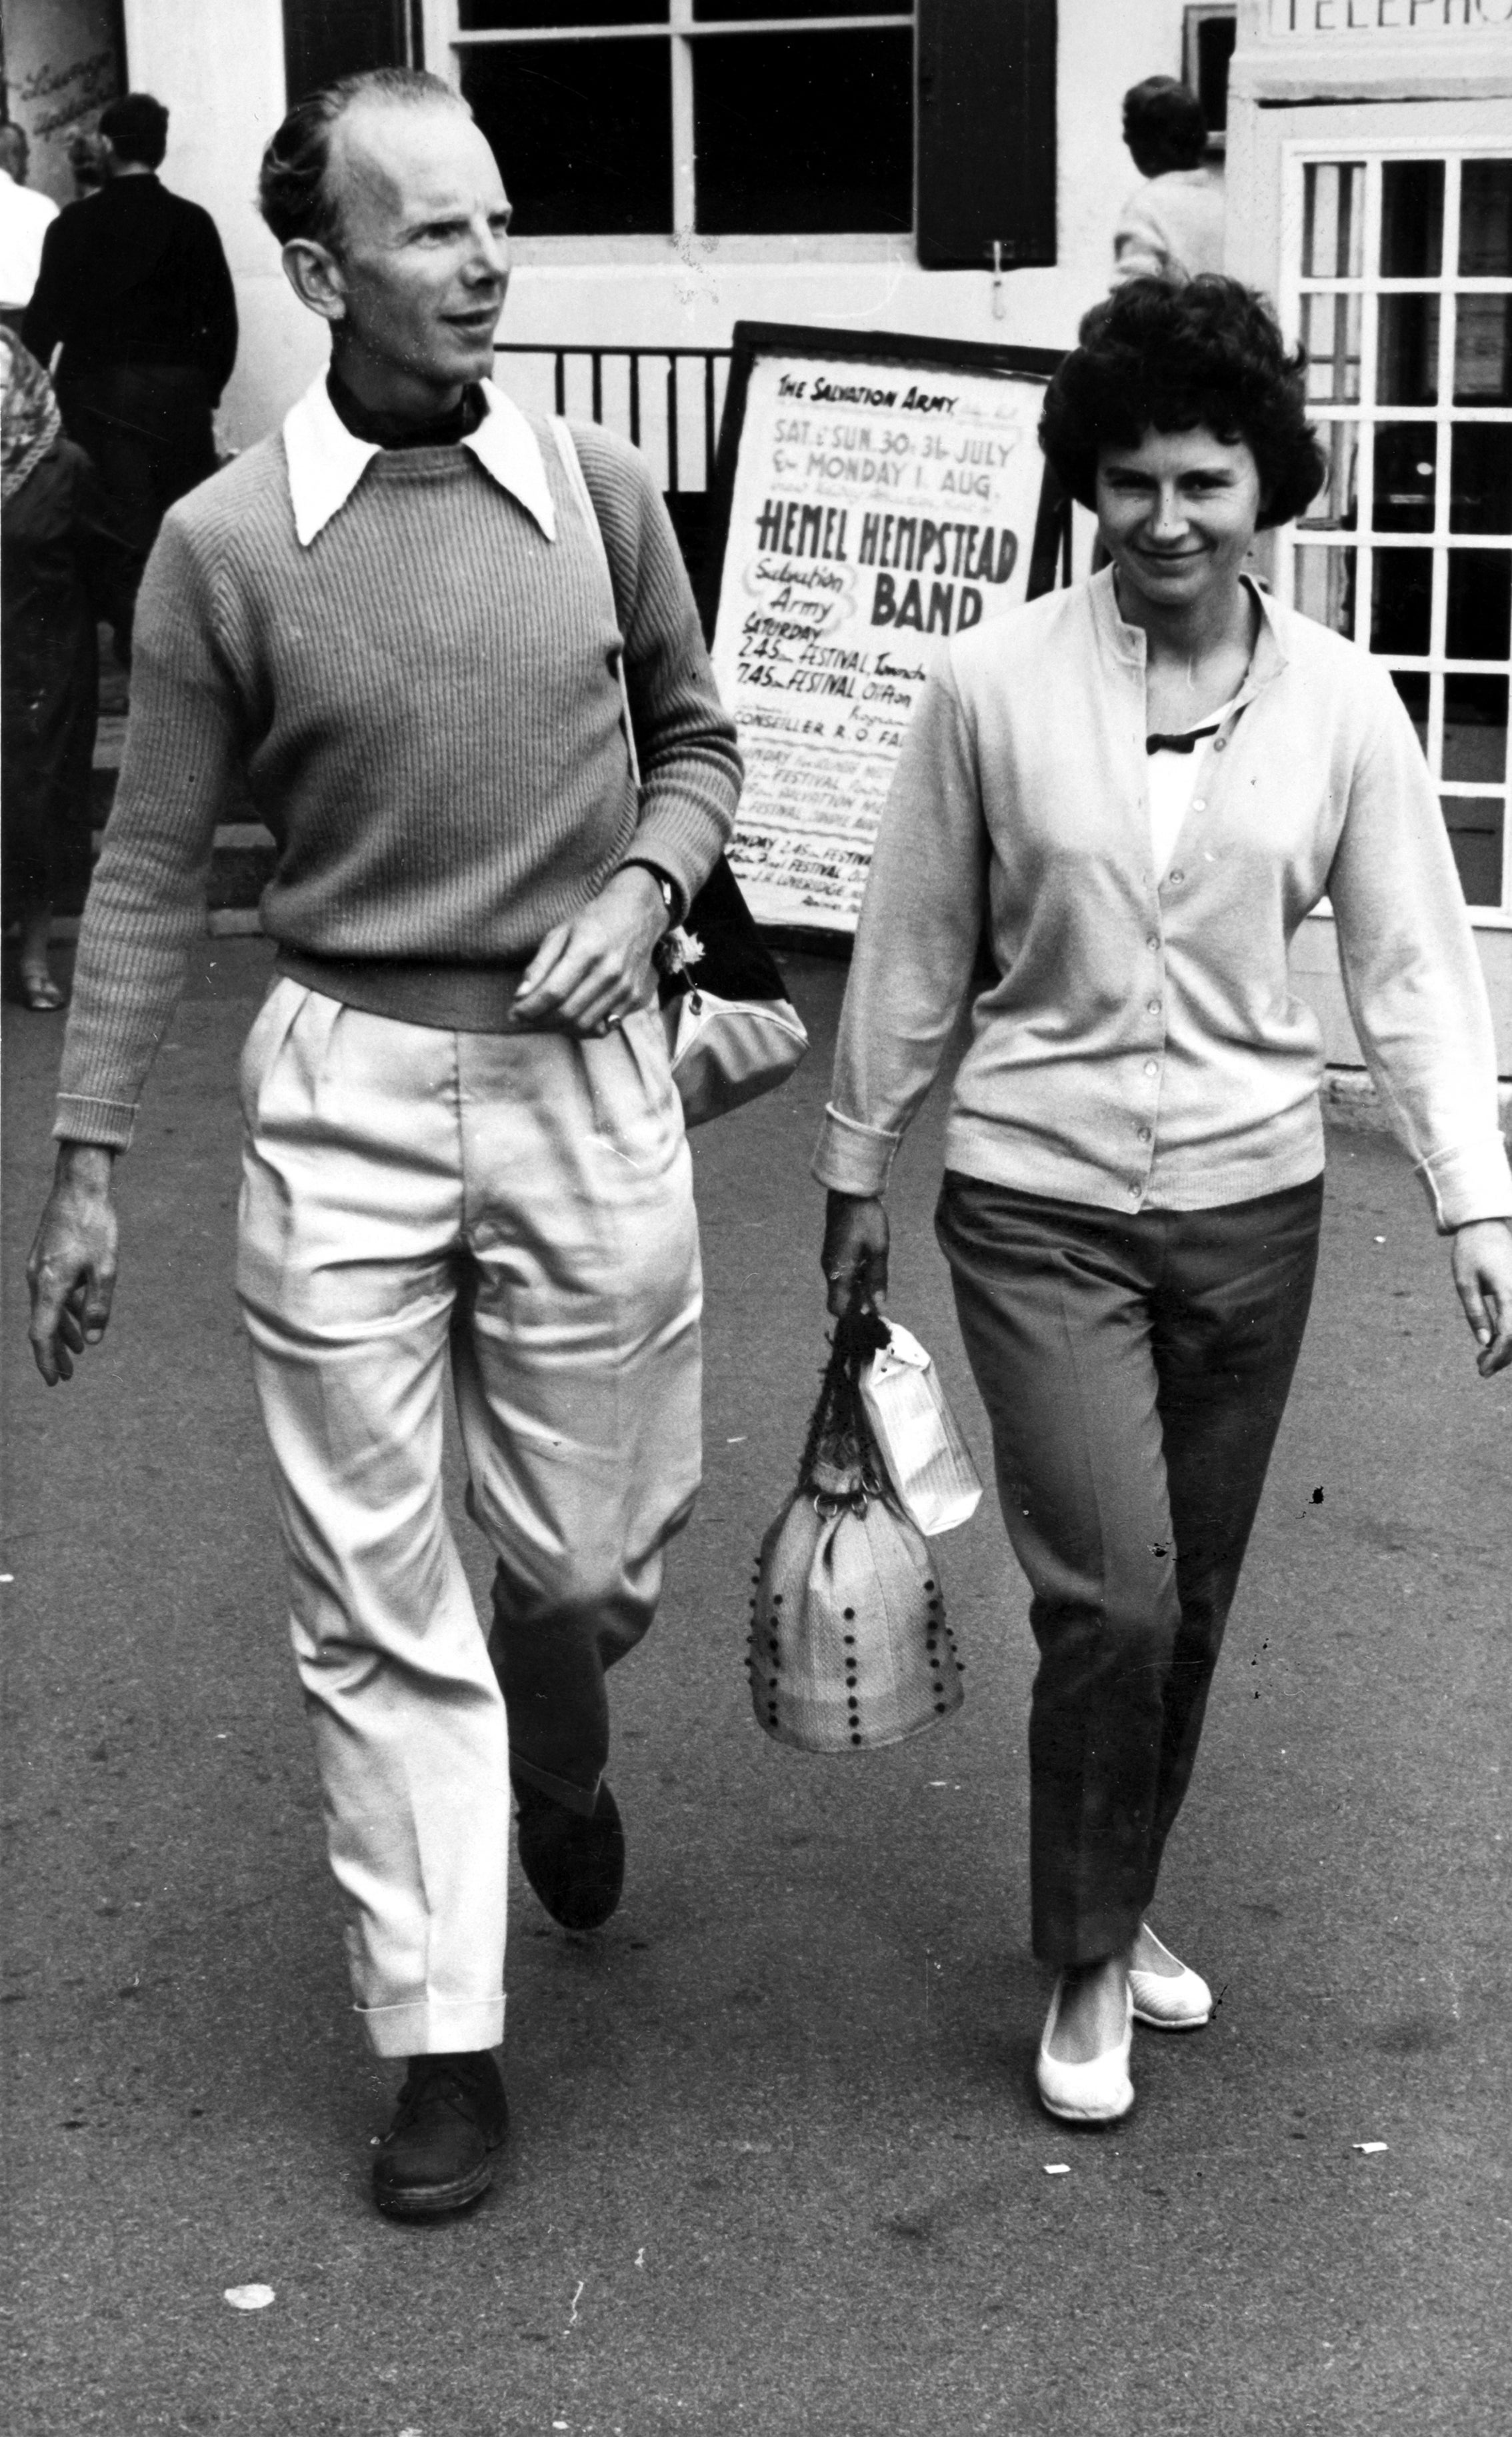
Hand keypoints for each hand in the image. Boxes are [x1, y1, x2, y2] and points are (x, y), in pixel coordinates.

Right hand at [27, 1143, 118, 1384]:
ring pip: (47, 1309)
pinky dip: (63, 1309)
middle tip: (68, 1376)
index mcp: (50, 1285)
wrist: (79, 1187)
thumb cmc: (96, 1225)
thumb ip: (99, 1305)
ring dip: (61, 1331)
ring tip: (78, 1352)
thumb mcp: (106, 1268)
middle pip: (42, 1325)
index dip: (47, 1360)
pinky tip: (78, 1318)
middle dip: (55, 1352)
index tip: (55, 1381)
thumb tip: (95, 1339)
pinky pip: (51, 1293)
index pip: (42, 1334)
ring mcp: (39, 1268)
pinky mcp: (45, 1259)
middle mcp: (38, 1279)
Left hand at [509, 867, 666, 1037]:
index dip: (529, 1008)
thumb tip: (520, 996)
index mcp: (587, 950)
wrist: (638, 914)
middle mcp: (610, 972)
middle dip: (540, 1021)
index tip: (513, 1013)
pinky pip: (605, 1027)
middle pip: (568, 1013)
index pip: (553, 992)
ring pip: (585, 1025)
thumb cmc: (594, 921)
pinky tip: (571, 1017)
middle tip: (526, 1017)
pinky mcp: (636, 998)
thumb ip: (539, 965)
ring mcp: (626, 988)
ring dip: (559, 1027)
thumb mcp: (560, 933)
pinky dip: (583, 1028)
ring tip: (546, 1017)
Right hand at [822, 1191, 889, 1319]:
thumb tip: (879, 1307)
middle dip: (857, 1304)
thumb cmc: (866, 1219)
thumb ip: (877, 1280)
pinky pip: (841, 1274)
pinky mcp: (832, 1252)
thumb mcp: (878, 1250)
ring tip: (876, 1279)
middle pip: (839, 1300)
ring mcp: (829, 1260)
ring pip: (841, 1287)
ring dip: (857, 1290)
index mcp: (839, 1272)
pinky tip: (868, 1266)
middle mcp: (830, 1270)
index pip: (838, 1308)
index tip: (872, 1314)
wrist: (849, 1193)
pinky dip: (854, 1278)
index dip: (853, 1317)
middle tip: (878, 1296)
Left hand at [1451, 1218, 1511, 1376]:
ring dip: (1508, 1347)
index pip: (1510, 1333)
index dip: (1498, 1355)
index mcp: (1510, 1291)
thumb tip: (1485, 1342)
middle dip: (1503, 1356)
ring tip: (1485, 1358)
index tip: (1482, 1369)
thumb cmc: (1471, 1251)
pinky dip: (1511, 1333)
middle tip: (1481, 1368)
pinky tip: (1495, 1341)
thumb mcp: (1465, 1282)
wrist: (1486, 1225)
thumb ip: (1476, 1312)